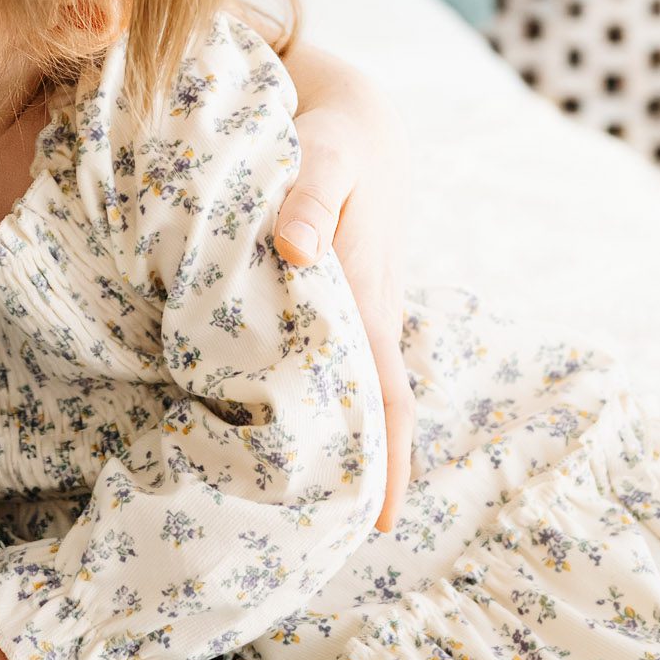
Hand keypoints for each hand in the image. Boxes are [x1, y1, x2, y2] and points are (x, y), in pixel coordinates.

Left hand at [274, 43, 414, 531]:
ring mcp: (347, 312)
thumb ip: (309, 196)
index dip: (387, 461)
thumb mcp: (325, 153)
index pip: (387, 397)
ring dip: (331, 448)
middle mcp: (364, 316)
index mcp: (370, 299)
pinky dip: (310, 402)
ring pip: (344, 394)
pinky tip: (272, 434)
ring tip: (293, 514)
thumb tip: (295, 251)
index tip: (377, 524)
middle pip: (369, 413)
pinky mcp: (324, 299)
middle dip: (356, 477)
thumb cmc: (332, 134)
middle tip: (320, 547)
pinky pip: (322, 362)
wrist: (350, 112)